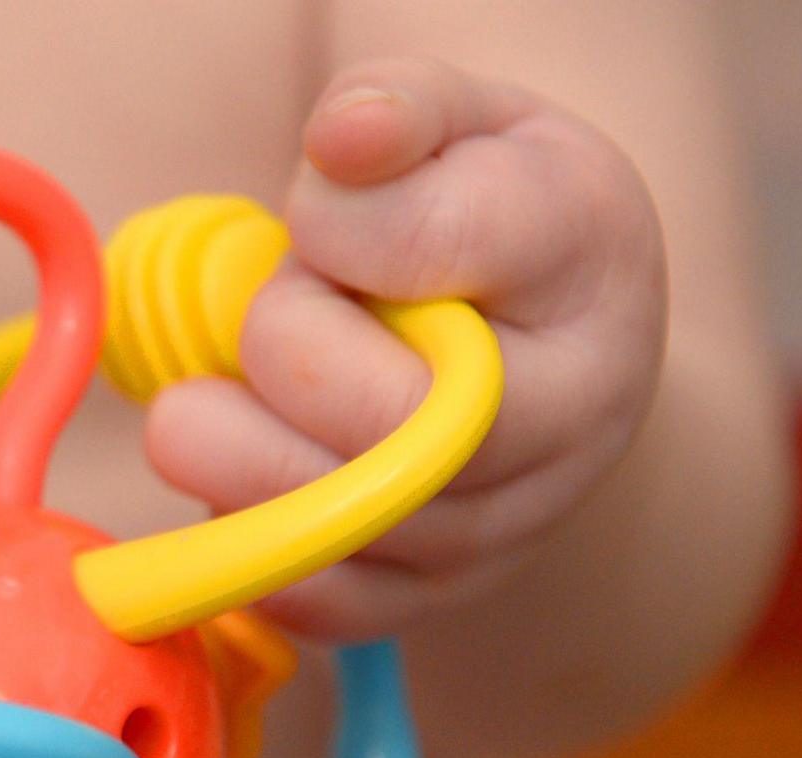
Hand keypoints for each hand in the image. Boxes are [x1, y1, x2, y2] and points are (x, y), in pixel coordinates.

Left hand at [146, 56, 667, 641]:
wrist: (544, 334)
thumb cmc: (488, 208)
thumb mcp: (461, 122)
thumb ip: (398, 110)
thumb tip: (342, 140)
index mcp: (586, 260)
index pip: (431, 243)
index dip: (332, 226)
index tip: (319, 214)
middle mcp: (575, 416)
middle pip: (385, 418)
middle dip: (274, 351)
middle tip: (256, 316)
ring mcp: (513, 523)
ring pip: (339, 526)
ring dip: (231, 457)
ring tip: (215, 401)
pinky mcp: (440, 596)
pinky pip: (321, 604)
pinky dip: (245, 546)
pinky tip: (234, 480)